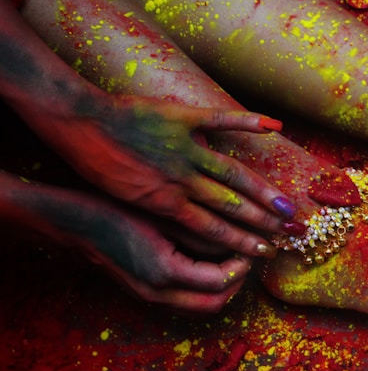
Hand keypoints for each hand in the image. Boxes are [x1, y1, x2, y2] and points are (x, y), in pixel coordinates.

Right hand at [4, 174, 258, 311]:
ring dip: (225, 290)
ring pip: (202, 308)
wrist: (75, 223)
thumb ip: (204, 233)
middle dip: (239, 282)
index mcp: (165, 273)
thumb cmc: (118, 210)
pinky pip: (187, 303)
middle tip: (250, 257)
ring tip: (236, 262)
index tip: (253, 245)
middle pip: (215, 304)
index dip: (242, 265)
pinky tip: (213, 266)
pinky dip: (206, 291)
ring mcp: (151, 298)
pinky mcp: (147, 295)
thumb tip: (239, 241)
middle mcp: (158, 293)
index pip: (220, 281)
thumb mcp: (167, 217)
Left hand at [53, 93, 293, 255]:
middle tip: (290, 233)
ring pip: (234, 174)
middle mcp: (181, 181)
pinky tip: (276, 127)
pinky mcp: (181, 119)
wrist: (75, 124)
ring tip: (287, 205)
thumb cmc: (94, 164)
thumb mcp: (124, 196)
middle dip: (263, 222)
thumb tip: (187, 215)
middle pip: (232, 206)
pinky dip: (248, 122)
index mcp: (165, 204)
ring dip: (264, 191)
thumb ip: (160, 205)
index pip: (214, 230)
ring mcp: (184, 150)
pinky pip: (220, 121)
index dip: (243, 242)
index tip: (265, 251)